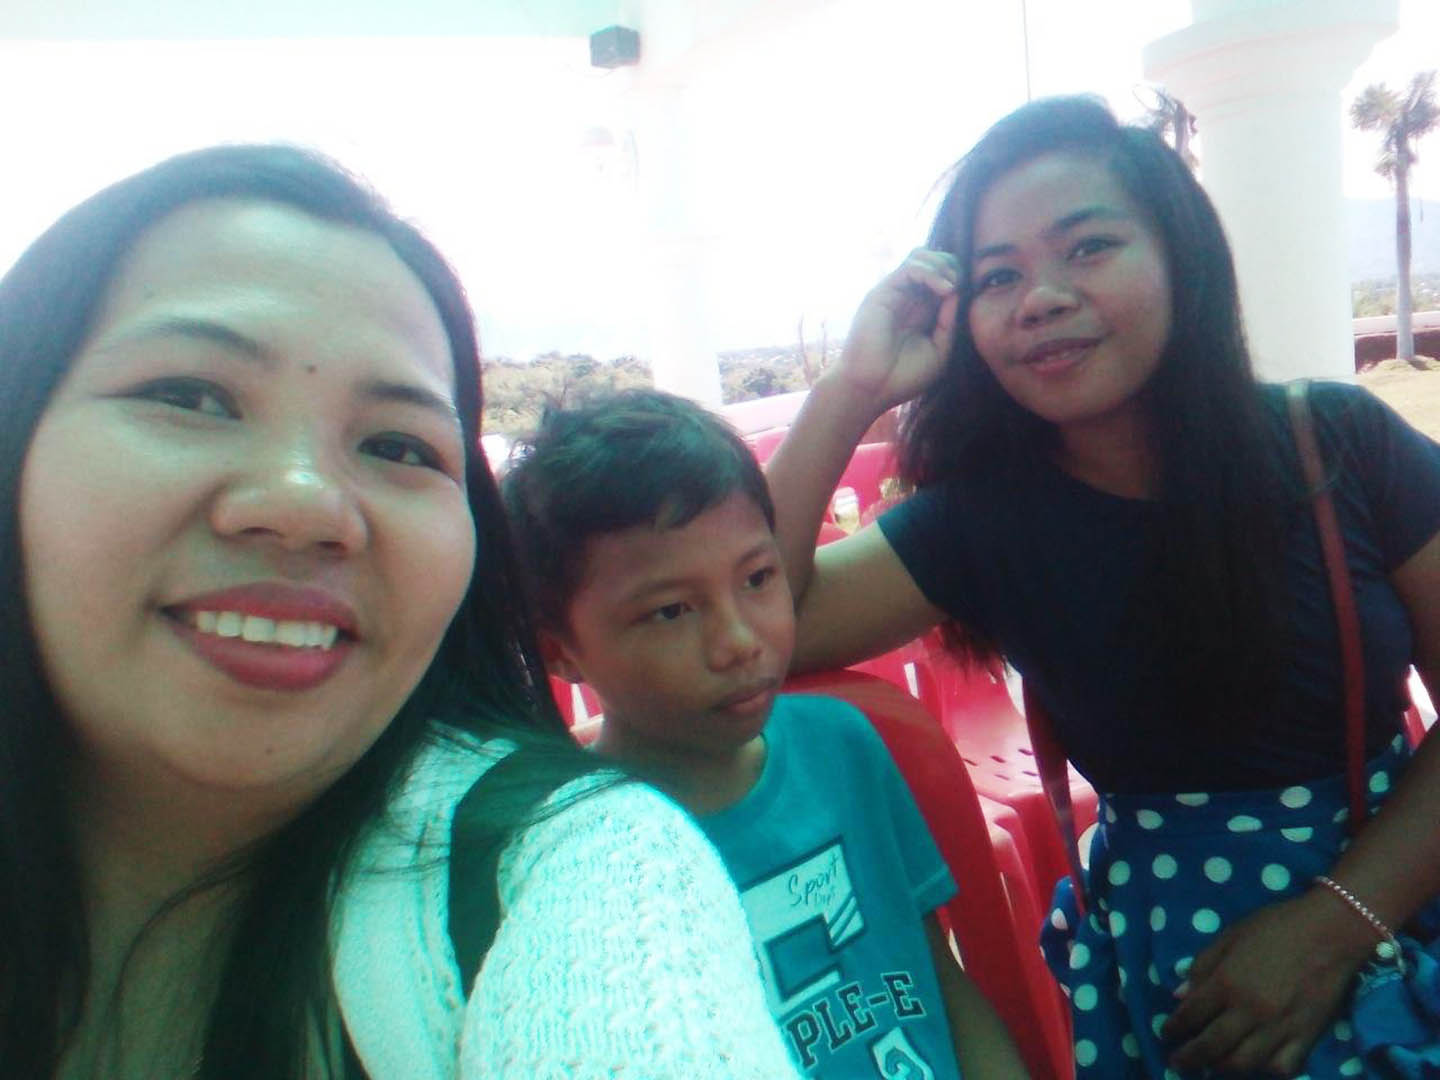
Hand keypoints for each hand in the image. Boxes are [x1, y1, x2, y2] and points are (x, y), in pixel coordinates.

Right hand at [835, 248, 960, 410]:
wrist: (872, 389)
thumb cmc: (904, 376)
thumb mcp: (940, 349)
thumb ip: (950, 320)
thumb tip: (957, 289)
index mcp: (922, 311)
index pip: (942, 277)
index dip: (958, 277)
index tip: (968, 293)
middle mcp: (907, 298)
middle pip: (932, 260)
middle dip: (952, 266)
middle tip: (960, 286)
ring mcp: (894, 294)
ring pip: (919, 256)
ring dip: (941, 265)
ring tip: (951, 287)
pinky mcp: (882, 293)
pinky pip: (909, 268)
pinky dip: (930, 272)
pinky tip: (944, 290)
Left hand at [1162, 890, 1374, 1075]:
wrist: (1331, 931)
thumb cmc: (1276, 927)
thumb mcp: (1230, 936)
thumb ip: (1203, 966)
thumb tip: (1179, 995)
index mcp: (1226, 982)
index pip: (1190, 1015)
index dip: (1173, 1029)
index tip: (1166, 1035)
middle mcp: (1248, 1010)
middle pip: (1211, 1047)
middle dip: (1189, 1059)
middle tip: (1178, 1063)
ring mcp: (1278, 1027)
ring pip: (1243, 1064)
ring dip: (1222, 1069)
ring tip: (1213, 1066)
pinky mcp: (1307, 1037)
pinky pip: (1282, 1068)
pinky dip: (1266, 1072)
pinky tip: (1257, 1065)